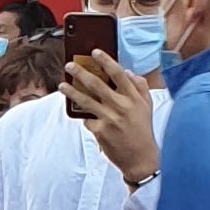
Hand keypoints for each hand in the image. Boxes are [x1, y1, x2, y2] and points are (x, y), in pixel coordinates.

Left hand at [65, 51, 158, 185]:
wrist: (140, 157)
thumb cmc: (142, 130)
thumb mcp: (147, 106)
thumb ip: (139, 87)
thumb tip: (127, 72)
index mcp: (133, 98)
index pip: (118, 74)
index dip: (106, 61)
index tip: (95, 52)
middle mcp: (121, 106)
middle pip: (97, 85)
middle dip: (81, 73)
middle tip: (69, 65)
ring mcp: (109, 118)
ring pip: (86, 101)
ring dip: (72, 91)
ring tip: (62, 85)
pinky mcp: (100, 131)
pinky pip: (87, 119)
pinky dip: (84, 116)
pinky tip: (80, 114)